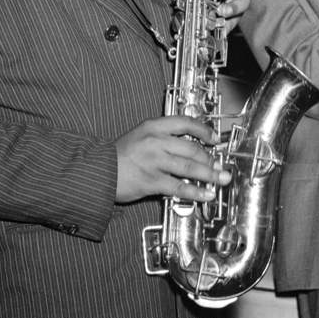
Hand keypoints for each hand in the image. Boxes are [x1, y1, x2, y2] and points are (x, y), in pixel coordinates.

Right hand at [115, 116, 230, 203]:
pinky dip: (196, 191)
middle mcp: (156, 141)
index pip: (185, 123)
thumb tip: (190, 148)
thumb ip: (163, 138)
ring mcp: (154, 161)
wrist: (98, 171)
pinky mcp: (152, 181)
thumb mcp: (140, 135)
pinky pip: (180, 187)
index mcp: (153, 126)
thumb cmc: (119, 155)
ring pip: (190, 167)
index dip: (204, 130)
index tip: (214, 138)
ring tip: (220, 179)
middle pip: (192, 148)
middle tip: (220, 165)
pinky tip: (206, 194)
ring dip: (209, 174)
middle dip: (211, 158)